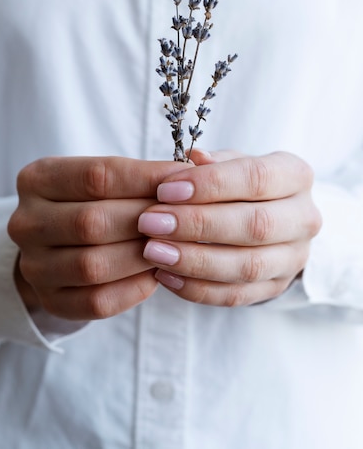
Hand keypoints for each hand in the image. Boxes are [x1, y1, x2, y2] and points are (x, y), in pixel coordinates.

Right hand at [8, 156, 180, 319]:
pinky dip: (133, 289)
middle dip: (147, 221)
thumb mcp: (102, 177)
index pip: (97, 175)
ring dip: (142, 257)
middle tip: (184, 219)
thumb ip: (139, 175)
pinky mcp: (49, 300)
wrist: (56, 243)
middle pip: (93, 222)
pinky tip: (155, 275)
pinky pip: (96, 302)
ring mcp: (33, 265)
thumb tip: (189, 176)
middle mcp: (25, 222)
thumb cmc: (91, 201)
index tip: (186, 179)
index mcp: (36, 179)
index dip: (147, 179)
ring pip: (93, 265)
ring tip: (174, 247)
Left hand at [138, 150, 321, 305]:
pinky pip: (236, 295)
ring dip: (195, 260)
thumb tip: (192, 159)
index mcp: (296, 175)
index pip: (256, 177)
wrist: (269, 218)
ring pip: (247, 266)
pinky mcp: (275, 287)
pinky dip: (197, 288)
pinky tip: (164, 275)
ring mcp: (294, 258)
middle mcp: (304, 218)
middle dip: (198, 224)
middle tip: (150, 222)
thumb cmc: (241, 182)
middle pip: (255, 225)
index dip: (210, 184)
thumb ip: (212, 161)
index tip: (164, 189)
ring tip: (153, 251)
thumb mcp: (230, 162)